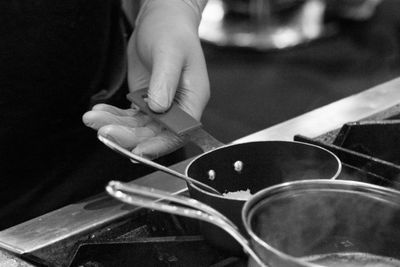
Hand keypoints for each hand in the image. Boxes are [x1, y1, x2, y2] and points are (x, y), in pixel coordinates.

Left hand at [83, 0, 209, 158]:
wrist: (161, 19)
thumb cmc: (172, 31)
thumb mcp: (170, 52)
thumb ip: (165, 80)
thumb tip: (159, 108)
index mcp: (193, 99)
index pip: (180, 132)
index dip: (160, 145)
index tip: (138, 152)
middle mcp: (178, 107)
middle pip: (155, 133)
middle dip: (129, 136)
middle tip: (105, 131)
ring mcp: (160, 106)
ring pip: (138, 127)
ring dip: (116, 126)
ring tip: (93, 119)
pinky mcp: (145, 100)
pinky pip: (128, 116)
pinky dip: (113, 116)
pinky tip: (99, 112)